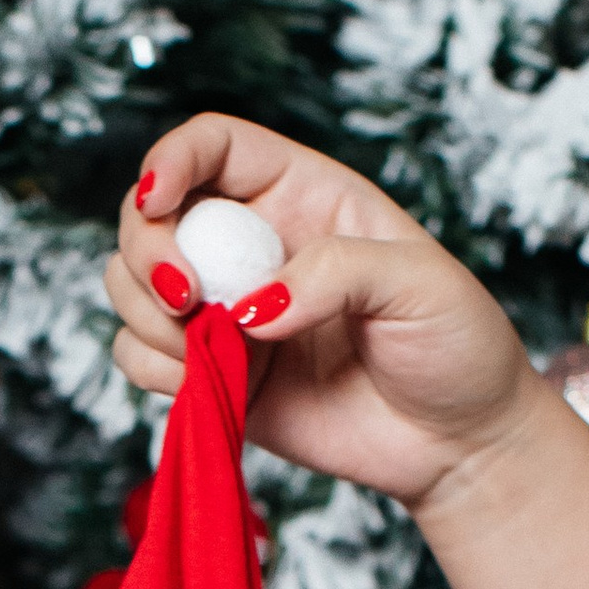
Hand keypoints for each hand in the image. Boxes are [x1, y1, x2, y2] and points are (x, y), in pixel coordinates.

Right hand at [111, 117, 533, 513]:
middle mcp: (252, 247)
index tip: (159, 202)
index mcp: (302, 196)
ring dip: (145, 318)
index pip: (211, 146)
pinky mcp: (214, 376)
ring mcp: (227, 313)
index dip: (172, 160)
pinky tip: (204, 385)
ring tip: (206, 352)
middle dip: (145, 253)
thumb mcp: (419, 284)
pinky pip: (140, 358)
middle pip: (148, 217)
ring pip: (131, 288)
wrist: (457, 442)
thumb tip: (250, 308)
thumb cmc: (455, 345)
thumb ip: (336, 274)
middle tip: (186, 299)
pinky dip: (152, 370)